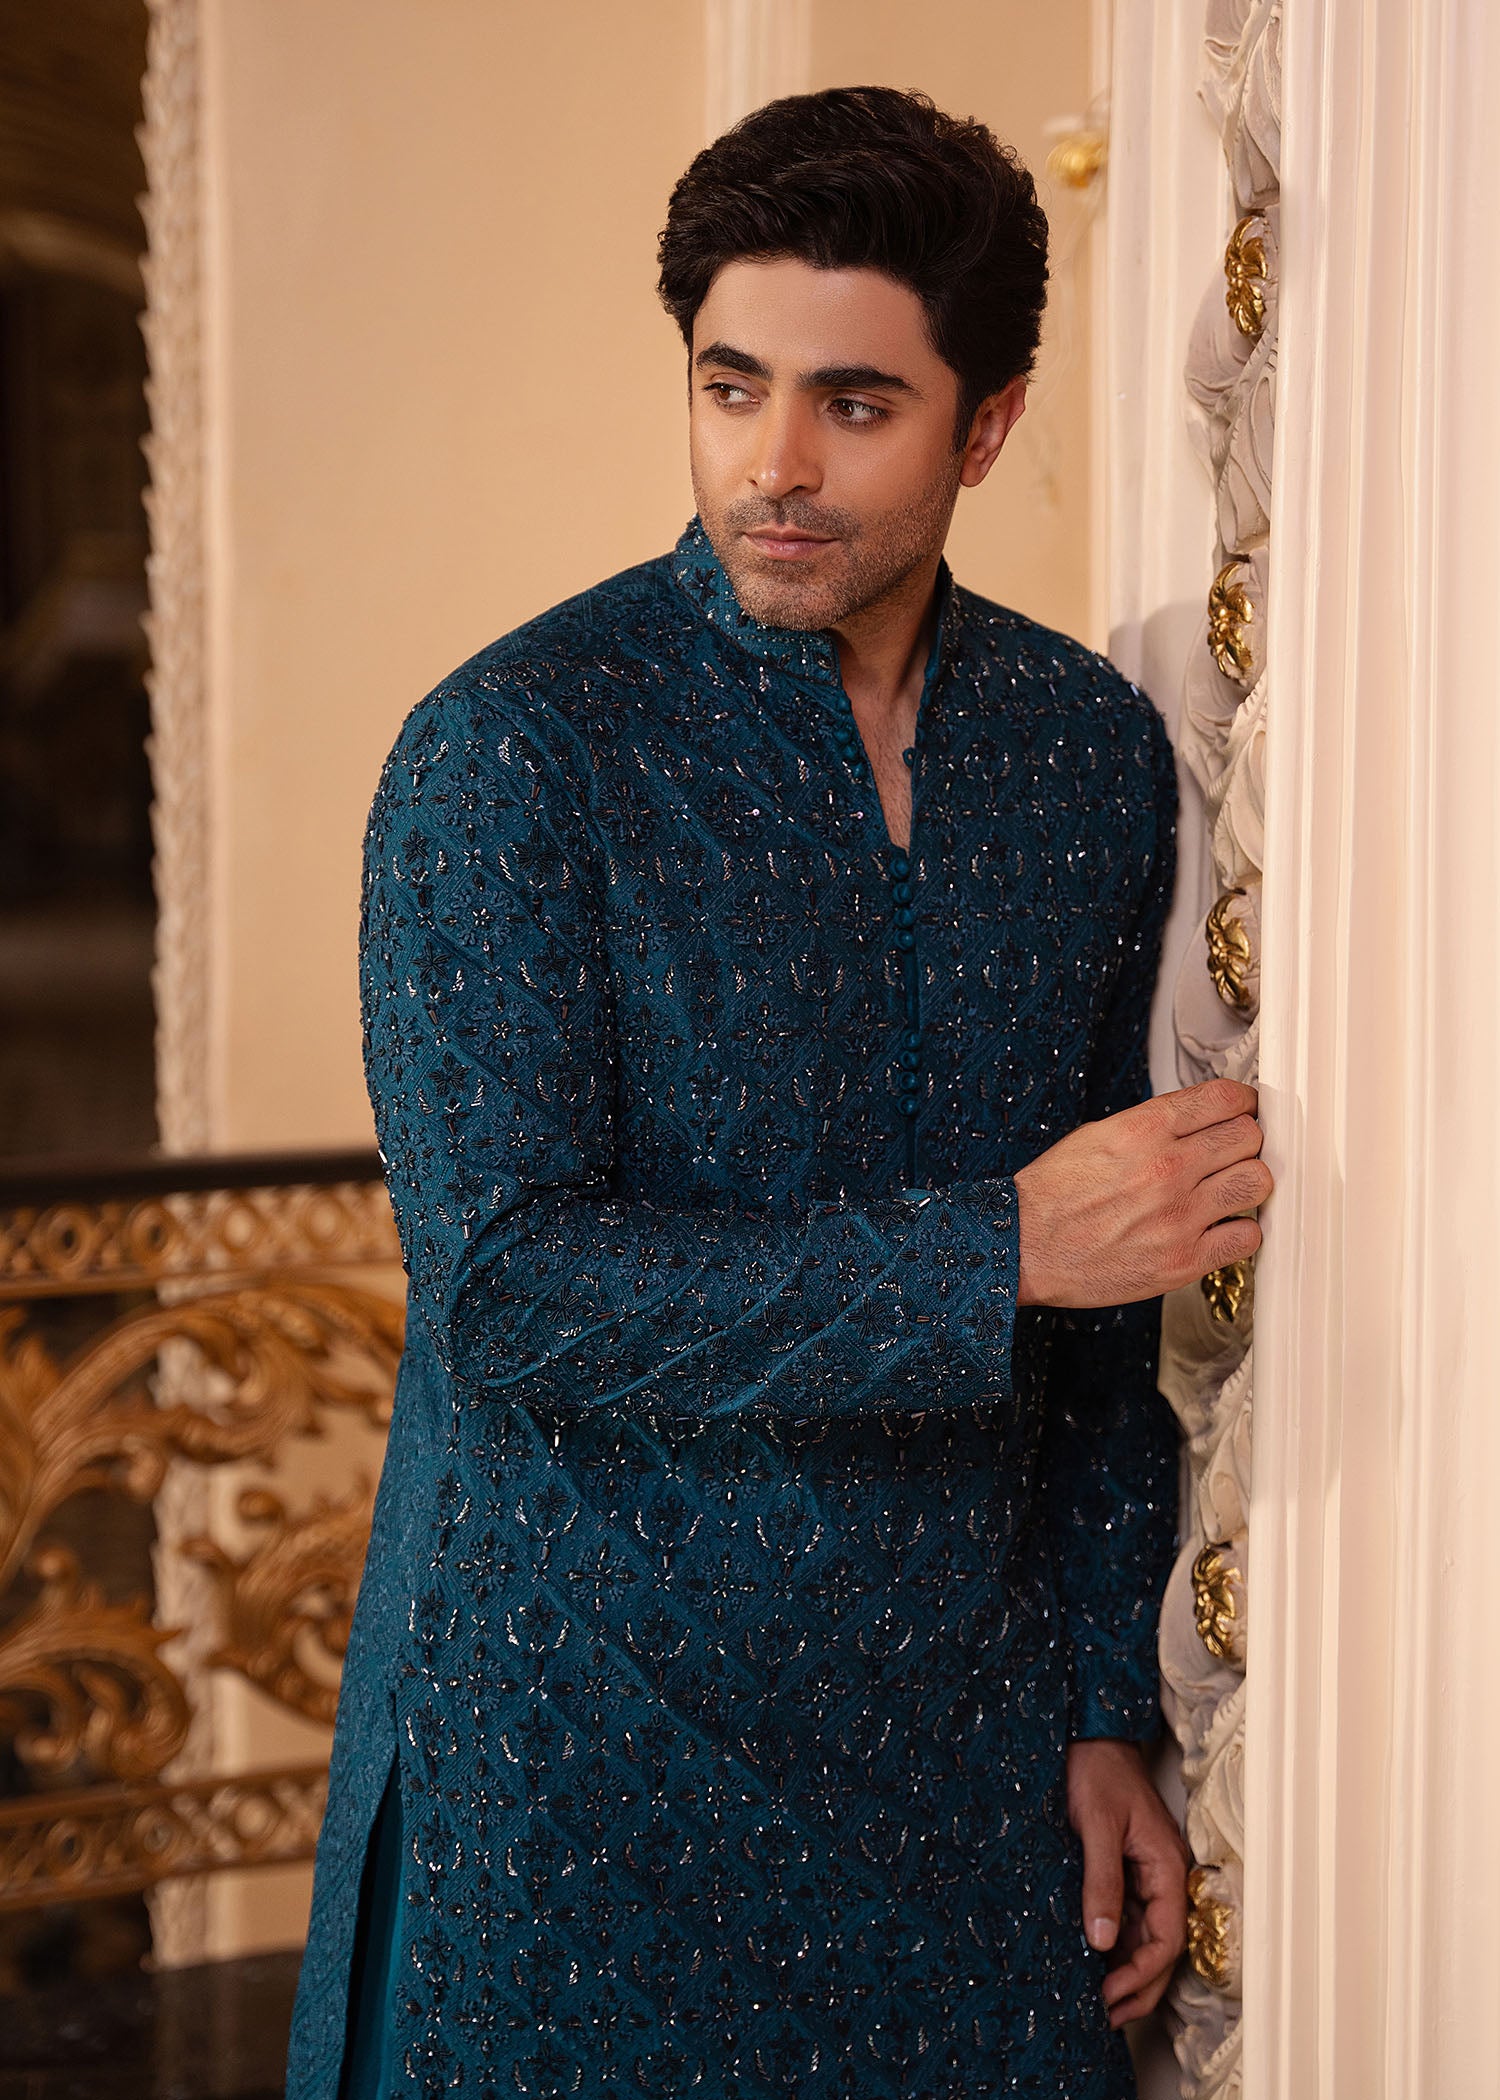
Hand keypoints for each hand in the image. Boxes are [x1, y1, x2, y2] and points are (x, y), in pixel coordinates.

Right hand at [1014, 1078, 1270, 1306]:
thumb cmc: (1053, 1194)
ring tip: (1229, 1188)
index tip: (1244, 1110)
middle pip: (1249, 1137)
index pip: (1224, 1099)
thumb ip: (1154, 1125)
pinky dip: (1240, 1230)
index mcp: (1144, 1130)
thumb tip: (1197, 1119)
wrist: (1023, 1246)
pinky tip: (1221, 1227)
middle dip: (1245, 1141)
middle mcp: (1167, 1168)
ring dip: (1248, 1182)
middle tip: (1233, 1152)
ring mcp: (1180, 1216)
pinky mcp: (1183, 1260)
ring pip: (1257, 1182)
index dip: (1243, 1102)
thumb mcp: (1098, 1135)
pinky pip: (1247, 1236)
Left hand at [1066, 1738, 1188, 2028]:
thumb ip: (1101, 1882)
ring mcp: (1147, 1873)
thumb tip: (1101, 1941)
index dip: (1141, 1975)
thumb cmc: (1096, 1771)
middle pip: (1163, 1947)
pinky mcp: (1128, 1868)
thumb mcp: (1095, 1825)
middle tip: (1107, 2015)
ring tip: (1100, 2002)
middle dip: (1139, 1986)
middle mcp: (1164, 1876)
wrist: (1090, 1736)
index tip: (1109, 1995)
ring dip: (1128, 1971)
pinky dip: (1117, 1944)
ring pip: (1147, 1936)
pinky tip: (1096, 1962)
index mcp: (1167, 1866)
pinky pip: (1130, 1916)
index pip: (1167, 1939)